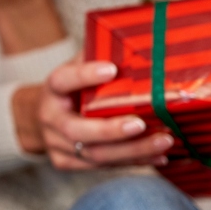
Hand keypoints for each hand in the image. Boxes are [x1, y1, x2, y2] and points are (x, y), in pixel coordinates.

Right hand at [38, 55, 173, 170]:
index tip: (111, 69)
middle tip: (140, 124)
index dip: (84, 76)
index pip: (62, 81)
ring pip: (94, 154)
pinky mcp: (66, 162)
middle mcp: (50, 119)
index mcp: (52, 90)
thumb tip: (142, 42)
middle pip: (77, 130)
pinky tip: (158, 156)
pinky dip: (133, 162)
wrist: (46, 118)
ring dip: (132, 151)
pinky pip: (102, 167)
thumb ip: (100, 57)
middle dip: (111, 130)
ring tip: (164, 141)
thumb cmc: (73, 90)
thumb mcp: (79, 69)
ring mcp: (56, 144)